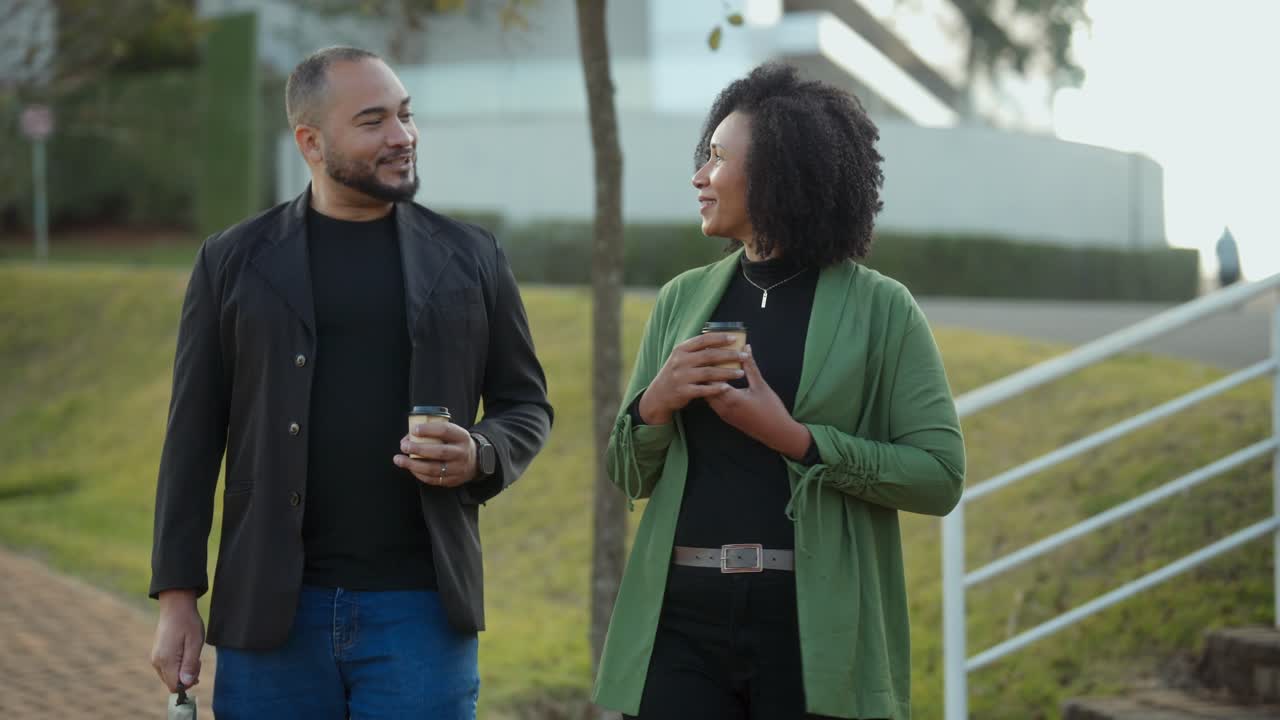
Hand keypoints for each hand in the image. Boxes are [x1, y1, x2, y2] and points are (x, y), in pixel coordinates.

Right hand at [150, 589, 203, 691]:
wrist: (175, 607)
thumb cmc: (187, 623)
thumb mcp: (195, 643)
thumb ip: (190, 664)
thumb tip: (187, 683)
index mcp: (166, 661)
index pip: (175, 686)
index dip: (188, 682)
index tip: (197, 666)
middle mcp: (157, 662)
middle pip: (172, 683)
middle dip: (186, 676)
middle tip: (196, 659)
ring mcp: (155, 658)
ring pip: (170, 676)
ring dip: (183, 670)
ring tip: (191, 653)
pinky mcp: (157, 654)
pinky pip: (168, 668)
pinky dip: (178, 665)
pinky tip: (184, 652)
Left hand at [394, 421, 477, 486]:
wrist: (474, 461)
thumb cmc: (455, 444)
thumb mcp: (452, 433)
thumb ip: (433, 433)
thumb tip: (408, 438)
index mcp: (461, 437)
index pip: (445, 431)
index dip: (428, 430)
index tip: (414, 429)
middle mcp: (461, 453)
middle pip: (439, 452)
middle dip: (418, 449)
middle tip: (404, 446)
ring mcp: (458, 469)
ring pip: (434, 469)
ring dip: (413, 464)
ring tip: (399, 459)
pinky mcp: (452, 481)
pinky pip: (432, 479)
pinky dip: (418, 474)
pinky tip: (410, 468)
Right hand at [638, 333, 746, 424]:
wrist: (658, 394)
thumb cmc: (675, 373)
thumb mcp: (680, 358)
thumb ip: (696, 350)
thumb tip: (720, 340)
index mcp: (681, 349)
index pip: (703, 339)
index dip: (719, 338)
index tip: (734, 338)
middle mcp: (680, 361)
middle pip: (709, 355)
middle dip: (729, 355)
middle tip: (744, 356)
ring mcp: (681, 376)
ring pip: (709, 373)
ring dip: (727, 373)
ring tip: (741, 373)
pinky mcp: (683, 391)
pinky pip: (703, 390)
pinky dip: (716, 388)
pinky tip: (727, 387)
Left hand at [707, 345, 811, 459]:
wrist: (776, 433)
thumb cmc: (771, 409)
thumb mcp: (760, 385)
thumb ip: (750, 367)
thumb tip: (745, 348)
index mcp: (730, 398)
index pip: (711, 378)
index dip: (708, 365)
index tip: (707, 351)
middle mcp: (723, 407)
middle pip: (706, 387)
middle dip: (706, 372)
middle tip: (706, 358)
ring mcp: (723, 414)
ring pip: (708, 395)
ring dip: (709, 383)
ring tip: (710, 368)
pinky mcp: (726, 417)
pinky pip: (713, 402)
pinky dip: (713, 391)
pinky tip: (718, 383)